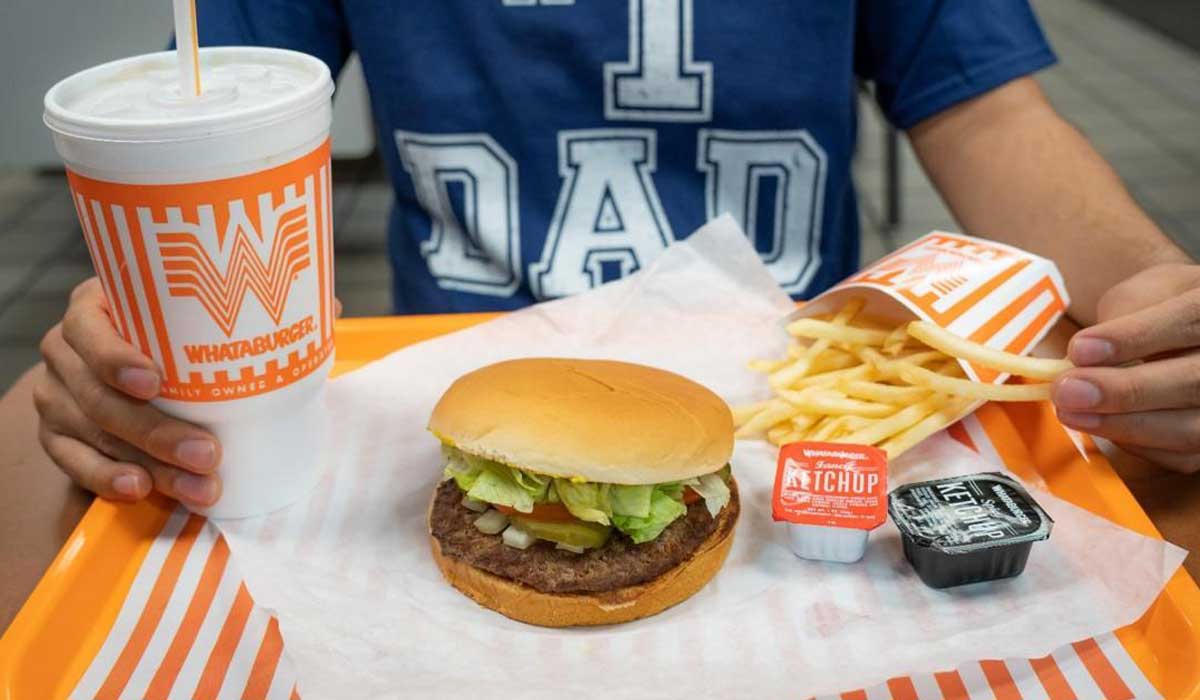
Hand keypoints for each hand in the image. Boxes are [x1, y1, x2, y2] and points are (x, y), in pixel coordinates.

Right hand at [34, 278, 222, 504]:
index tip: (155, 382)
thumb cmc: (184, 334)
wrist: (141, 369)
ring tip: (199, 486)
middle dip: (156, 430)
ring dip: (151, 465)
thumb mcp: (198, 315)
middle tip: (208, 453)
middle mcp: (65, 350)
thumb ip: (232, 314)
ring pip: (97, 434)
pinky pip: (75, 463)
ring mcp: (54, 395)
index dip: (116, 358)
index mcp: (94, 308)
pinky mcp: (54, 436)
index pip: (91, 330)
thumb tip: (313, 314)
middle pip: (100, 395)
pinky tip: (140, 488)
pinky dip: (108, 478)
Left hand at [1053, 263, 1199, 472]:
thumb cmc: (1164, 306)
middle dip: (1124, 391)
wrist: (1191, 332)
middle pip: (1193, 382)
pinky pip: (1179, 454)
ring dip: (1123, 425)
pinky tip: (1098, 425)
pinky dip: (1135, 443)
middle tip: (1067, 391)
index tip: (1080, 349)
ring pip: (1189, 428)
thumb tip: (1084, 357)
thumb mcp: (1147, 292)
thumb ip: (1123, 315)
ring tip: (1070, 411)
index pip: (1186, 321)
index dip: (1133, 338)